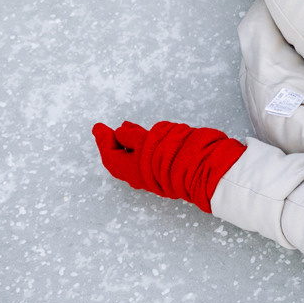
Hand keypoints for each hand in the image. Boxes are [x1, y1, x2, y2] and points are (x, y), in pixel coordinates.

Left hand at [92, 119, 244, 210]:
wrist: (204, 170)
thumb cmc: (175, 155)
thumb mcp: (148, 139)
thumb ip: (131, 136)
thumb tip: (119, 133)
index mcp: (130, 169)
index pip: (110, 154)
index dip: (103, 139)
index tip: (98, 126)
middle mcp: (139, 175)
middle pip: (119, 159)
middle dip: (113, 143)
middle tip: (106, 130)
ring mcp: (153, 174)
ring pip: (133, 158)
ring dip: (128, 144)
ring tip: (126, 129)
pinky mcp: (165, 171)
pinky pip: (145, 159)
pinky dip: (140, 147)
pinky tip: (145, 138)